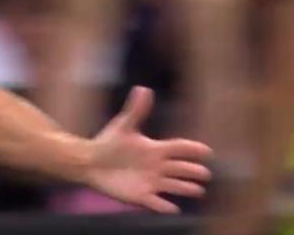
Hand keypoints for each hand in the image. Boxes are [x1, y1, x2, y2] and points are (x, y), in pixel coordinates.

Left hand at [84, 86, 213, 212]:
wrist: (89, 162)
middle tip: (206, 174)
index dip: (192, 149)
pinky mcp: (140, 195)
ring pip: (173, 186)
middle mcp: (157, 167)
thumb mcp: (123, 126)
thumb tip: (143, 88)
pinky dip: (164, 206)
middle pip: (180, 169)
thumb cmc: (108, 143)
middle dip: (193, 171)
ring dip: (185, 188)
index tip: (207, 151)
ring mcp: (150, 182)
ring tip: (198, 191)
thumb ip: (135, 110)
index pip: (179, 148)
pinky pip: (156, 203)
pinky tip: (174, 209)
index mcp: (155, 150)